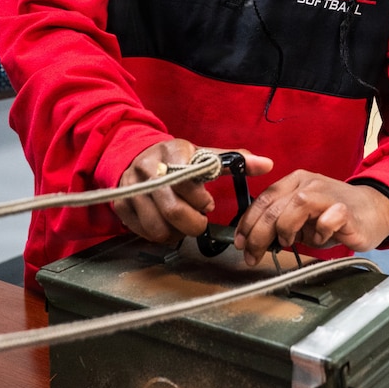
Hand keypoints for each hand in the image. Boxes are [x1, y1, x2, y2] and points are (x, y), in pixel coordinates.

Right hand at [113, 142, 271, 245]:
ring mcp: (131, 188)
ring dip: (175, 232)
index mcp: (172, 152)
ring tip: (182, 223)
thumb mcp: (204, 155)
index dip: (202, 201)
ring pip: (157, 227)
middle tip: (199, 221)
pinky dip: (159, 235)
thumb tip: (268, 165)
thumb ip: (235, 161)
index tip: (208, 203)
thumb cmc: (177, 159)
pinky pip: (143, 233)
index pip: (189, 183)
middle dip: (193, 223)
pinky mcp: (120, 205)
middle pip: (173, 210)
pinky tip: (166, 224)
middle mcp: (148, 169)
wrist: (135, 154)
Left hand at [232, 171, 388, 265]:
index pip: (263, 199)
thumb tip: (253, 240)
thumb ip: (280, 222)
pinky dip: (319, 234)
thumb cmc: (334, 216)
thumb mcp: (301, 217)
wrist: (373, 211)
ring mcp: (327, 194)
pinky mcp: (345, 210)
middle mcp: (309, 184)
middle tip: (254, 256)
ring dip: (287, 230)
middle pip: (274, 206)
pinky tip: (322, 238)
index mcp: (295, 182)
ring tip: (291, 242)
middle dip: (259, 234)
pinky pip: (326, 221)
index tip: (241, 243)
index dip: (248, 222)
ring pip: (295, 206)